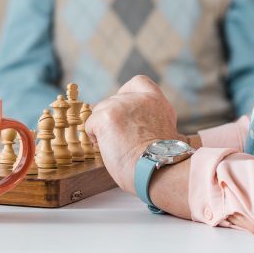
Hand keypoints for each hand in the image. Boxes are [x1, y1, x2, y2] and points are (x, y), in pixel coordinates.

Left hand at [84, 75, 183, 193]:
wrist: (158, 170)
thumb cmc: (159, 162)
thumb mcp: (162, 133)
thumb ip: (148, 121)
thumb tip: (129, 125)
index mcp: (158, 103)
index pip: (139, 82)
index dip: (127, 94)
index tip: (125, 111)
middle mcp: (141, 99)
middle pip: (114, 100)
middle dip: (112, 119)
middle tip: (119, 140)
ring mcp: (123, 105)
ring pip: (100, 111)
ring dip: (103, 128)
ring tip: (115, 147)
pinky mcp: (107, 115)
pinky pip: (91, 124)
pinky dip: (94, 137)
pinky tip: (106, 149)